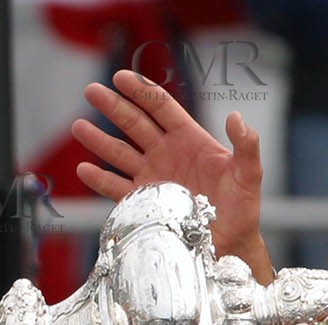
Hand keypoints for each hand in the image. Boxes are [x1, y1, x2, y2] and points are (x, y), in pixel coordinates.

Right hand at [74, 70, 270, 279]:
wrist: (230, 245)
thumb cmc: (243, 208)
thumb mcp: (249, 175)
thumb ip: (246, 146)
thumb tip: (236, 117)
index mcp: (190, 139)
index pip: (161, 108)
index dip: (142, 91)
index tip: (120, 77)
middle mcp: (166, 154)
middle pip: (134, 124)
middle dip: (113, 107)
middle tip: (91, 91)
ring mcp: (152, 177)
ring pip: (120, 153)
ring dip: (99, 140)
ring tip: (78, 126)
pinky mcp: (143, 203)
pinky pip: (117, 188)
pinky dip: (100, 180)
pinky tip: (84, 169)